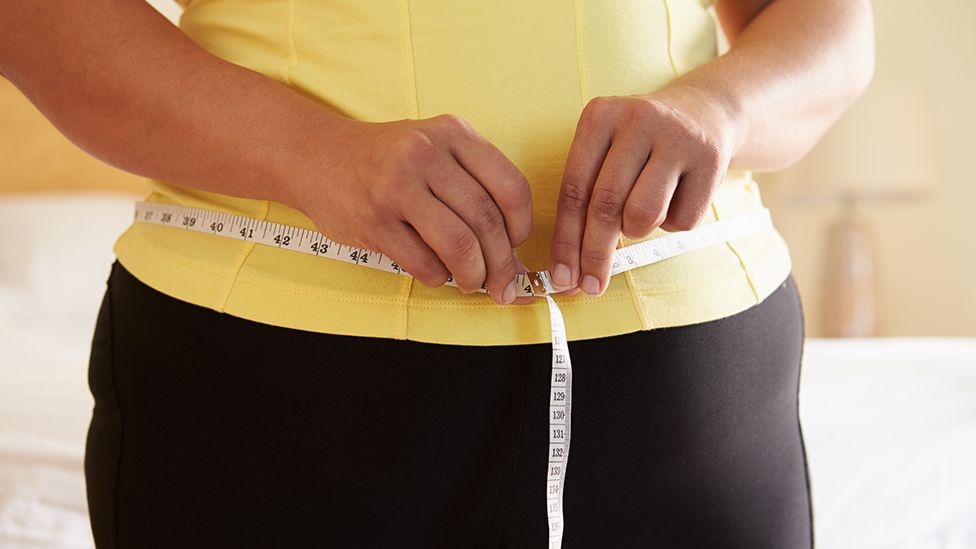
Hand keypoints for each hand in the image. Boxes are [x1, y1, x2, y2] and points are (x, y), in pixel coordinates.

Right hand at [288, 114, 532, 304]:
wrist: (317, 155)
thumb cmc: (387, 159)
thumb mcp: (435, 149)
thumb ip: (475, 188)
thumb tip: (515, 252)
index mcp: (452, 133)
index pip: (511, 188)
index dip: (522, 227)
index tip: (517, 245)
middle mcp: (426, 155)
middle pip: (487, 222)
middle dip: (503, 263)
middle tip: (503, 283)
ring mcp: (396, 187)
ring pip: (459, 246)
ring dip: (475, 275)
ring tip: (473, 282)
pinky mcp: (373, 221)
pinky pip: (424, 263)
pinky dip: (439, 277)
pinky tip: (437, 273)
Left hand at [548, 85, 738, 295]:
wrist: (704, 113)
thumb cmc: (639, 146)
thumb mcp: (605, 152)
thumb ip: (584, 198)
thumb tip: (569, 269)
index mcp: (600, 116)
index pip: (574, 189)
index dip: (566, 239)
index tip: (563, 276)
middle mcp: (638, 120)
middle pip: (606, 205)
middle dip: (595, 253)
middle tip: (591, 285)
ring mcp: (678, 137)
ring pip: (643, 214)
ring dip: (638, 230)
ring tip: (642, 213)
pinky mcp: (711, 160)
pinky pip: (682, 220)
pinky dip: (672, 224)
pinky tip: (675, 199)